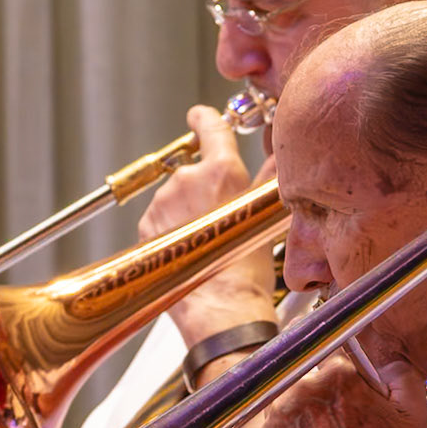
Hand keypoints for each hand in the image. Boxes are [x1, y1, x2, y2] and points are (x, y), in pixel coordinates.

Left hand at [138, 108, 275, 347]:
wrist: (221, 310)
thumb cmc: (248, 272)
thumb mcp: (267, 215)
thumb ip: (269, 176)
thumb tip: (279, 154)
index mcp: (220, 170)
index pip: (209, 126)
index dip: (205, 119)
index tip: (201, 117)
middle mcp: (186, 180)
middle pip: (194, 169)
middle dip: (205, 187)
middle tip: (223, 217)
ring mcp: (162, 204)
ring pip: (175, 197)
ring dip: (187, 211)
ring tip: (208, 242)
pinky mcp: (147, 227)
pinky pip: (161, 219)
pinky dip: (172, 229)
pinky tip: (190, 250)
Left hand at [258, 352, 426, 427]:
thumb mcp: (413, 415)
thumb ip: (401, 375)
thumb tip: (387, 362)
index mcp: (337, 376)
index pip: (335, 358)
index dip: (347, 379)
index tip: (350, 393)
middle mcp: (302, 390)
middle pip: (310, 377)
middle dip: (324, 394)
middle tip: (341, 420)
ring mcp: (280, 415)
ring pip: (291, 399)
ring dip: (304, 411)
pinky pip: (277, 425)